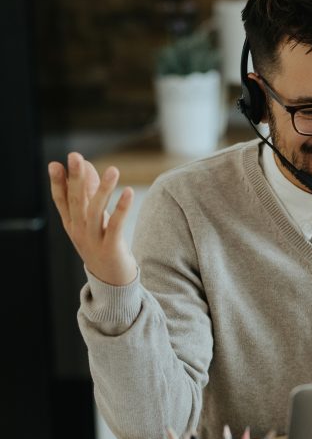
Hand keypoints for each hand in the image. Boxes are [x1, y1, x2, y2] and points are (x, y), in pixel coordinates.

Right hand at [47, 152, 137, 285]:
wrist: (112, 282)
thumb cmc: (102, 244)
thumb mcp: (93, 219)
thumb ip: (89, 194)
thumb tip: (88, 166)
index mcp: (72, 224)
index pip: (61, 200)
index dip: (58, 183)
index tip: (55, 164)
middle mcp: (79, 231)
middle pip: (76, 201)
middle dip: (75, 178)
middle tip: (75, 156)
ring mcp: (93, 240)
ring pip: (95, 211)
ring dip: (103, 189)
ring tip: (113, 170)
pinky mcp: (111, 248)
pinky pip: (116, 225)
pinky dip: (122, 208)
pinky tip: (128, 192)